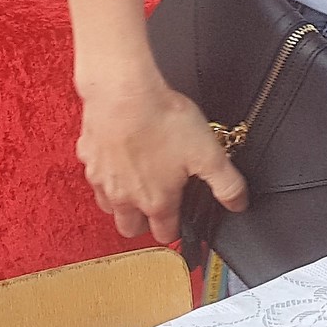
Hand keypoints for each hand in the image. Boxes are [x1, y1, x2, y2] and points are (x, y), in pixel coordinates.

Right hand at [76, 77, 248, 243]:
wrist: (123, 93)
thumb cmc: (163, 121)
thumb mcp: (209, 154)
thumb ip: (226, 184)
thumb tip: (238, 203)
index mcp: (156, 201)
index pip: (165, 234)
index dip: (177, 230)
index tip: (182, 221)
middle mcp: (125, 197)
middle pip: (131, 229)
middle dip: (146, 225)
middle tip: (159, 207)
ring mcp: (102, 179)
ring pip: (109, 208)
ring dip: (123, 204)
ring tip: (139, 185)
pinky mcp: (88, 158)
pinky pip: (95, 177)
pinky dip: (106, 175)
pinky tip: (118, 159)